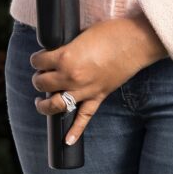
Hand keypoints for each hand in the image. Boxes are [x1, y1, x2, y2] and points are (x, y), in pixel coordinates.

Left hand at [30, 15, 166, 146]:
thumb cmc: (110, 32)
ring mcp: (85, 90)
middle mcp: (71, 76)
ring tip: (40, 102)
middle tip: (41, 75)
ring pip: (56, 105)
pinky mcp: (98, 96)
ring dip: (44, 105)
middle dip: (38, 79)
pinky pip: (84, 117)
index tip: (40, 58)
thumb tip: (58, 53)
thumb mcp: (81, 35)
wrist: (135, 42)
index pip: (38, 62)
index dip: (37, 59)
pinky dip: (76, 131)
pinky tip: (67, 140)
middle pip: (42, 83)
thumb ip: (68, 47)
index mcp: (65, 57)